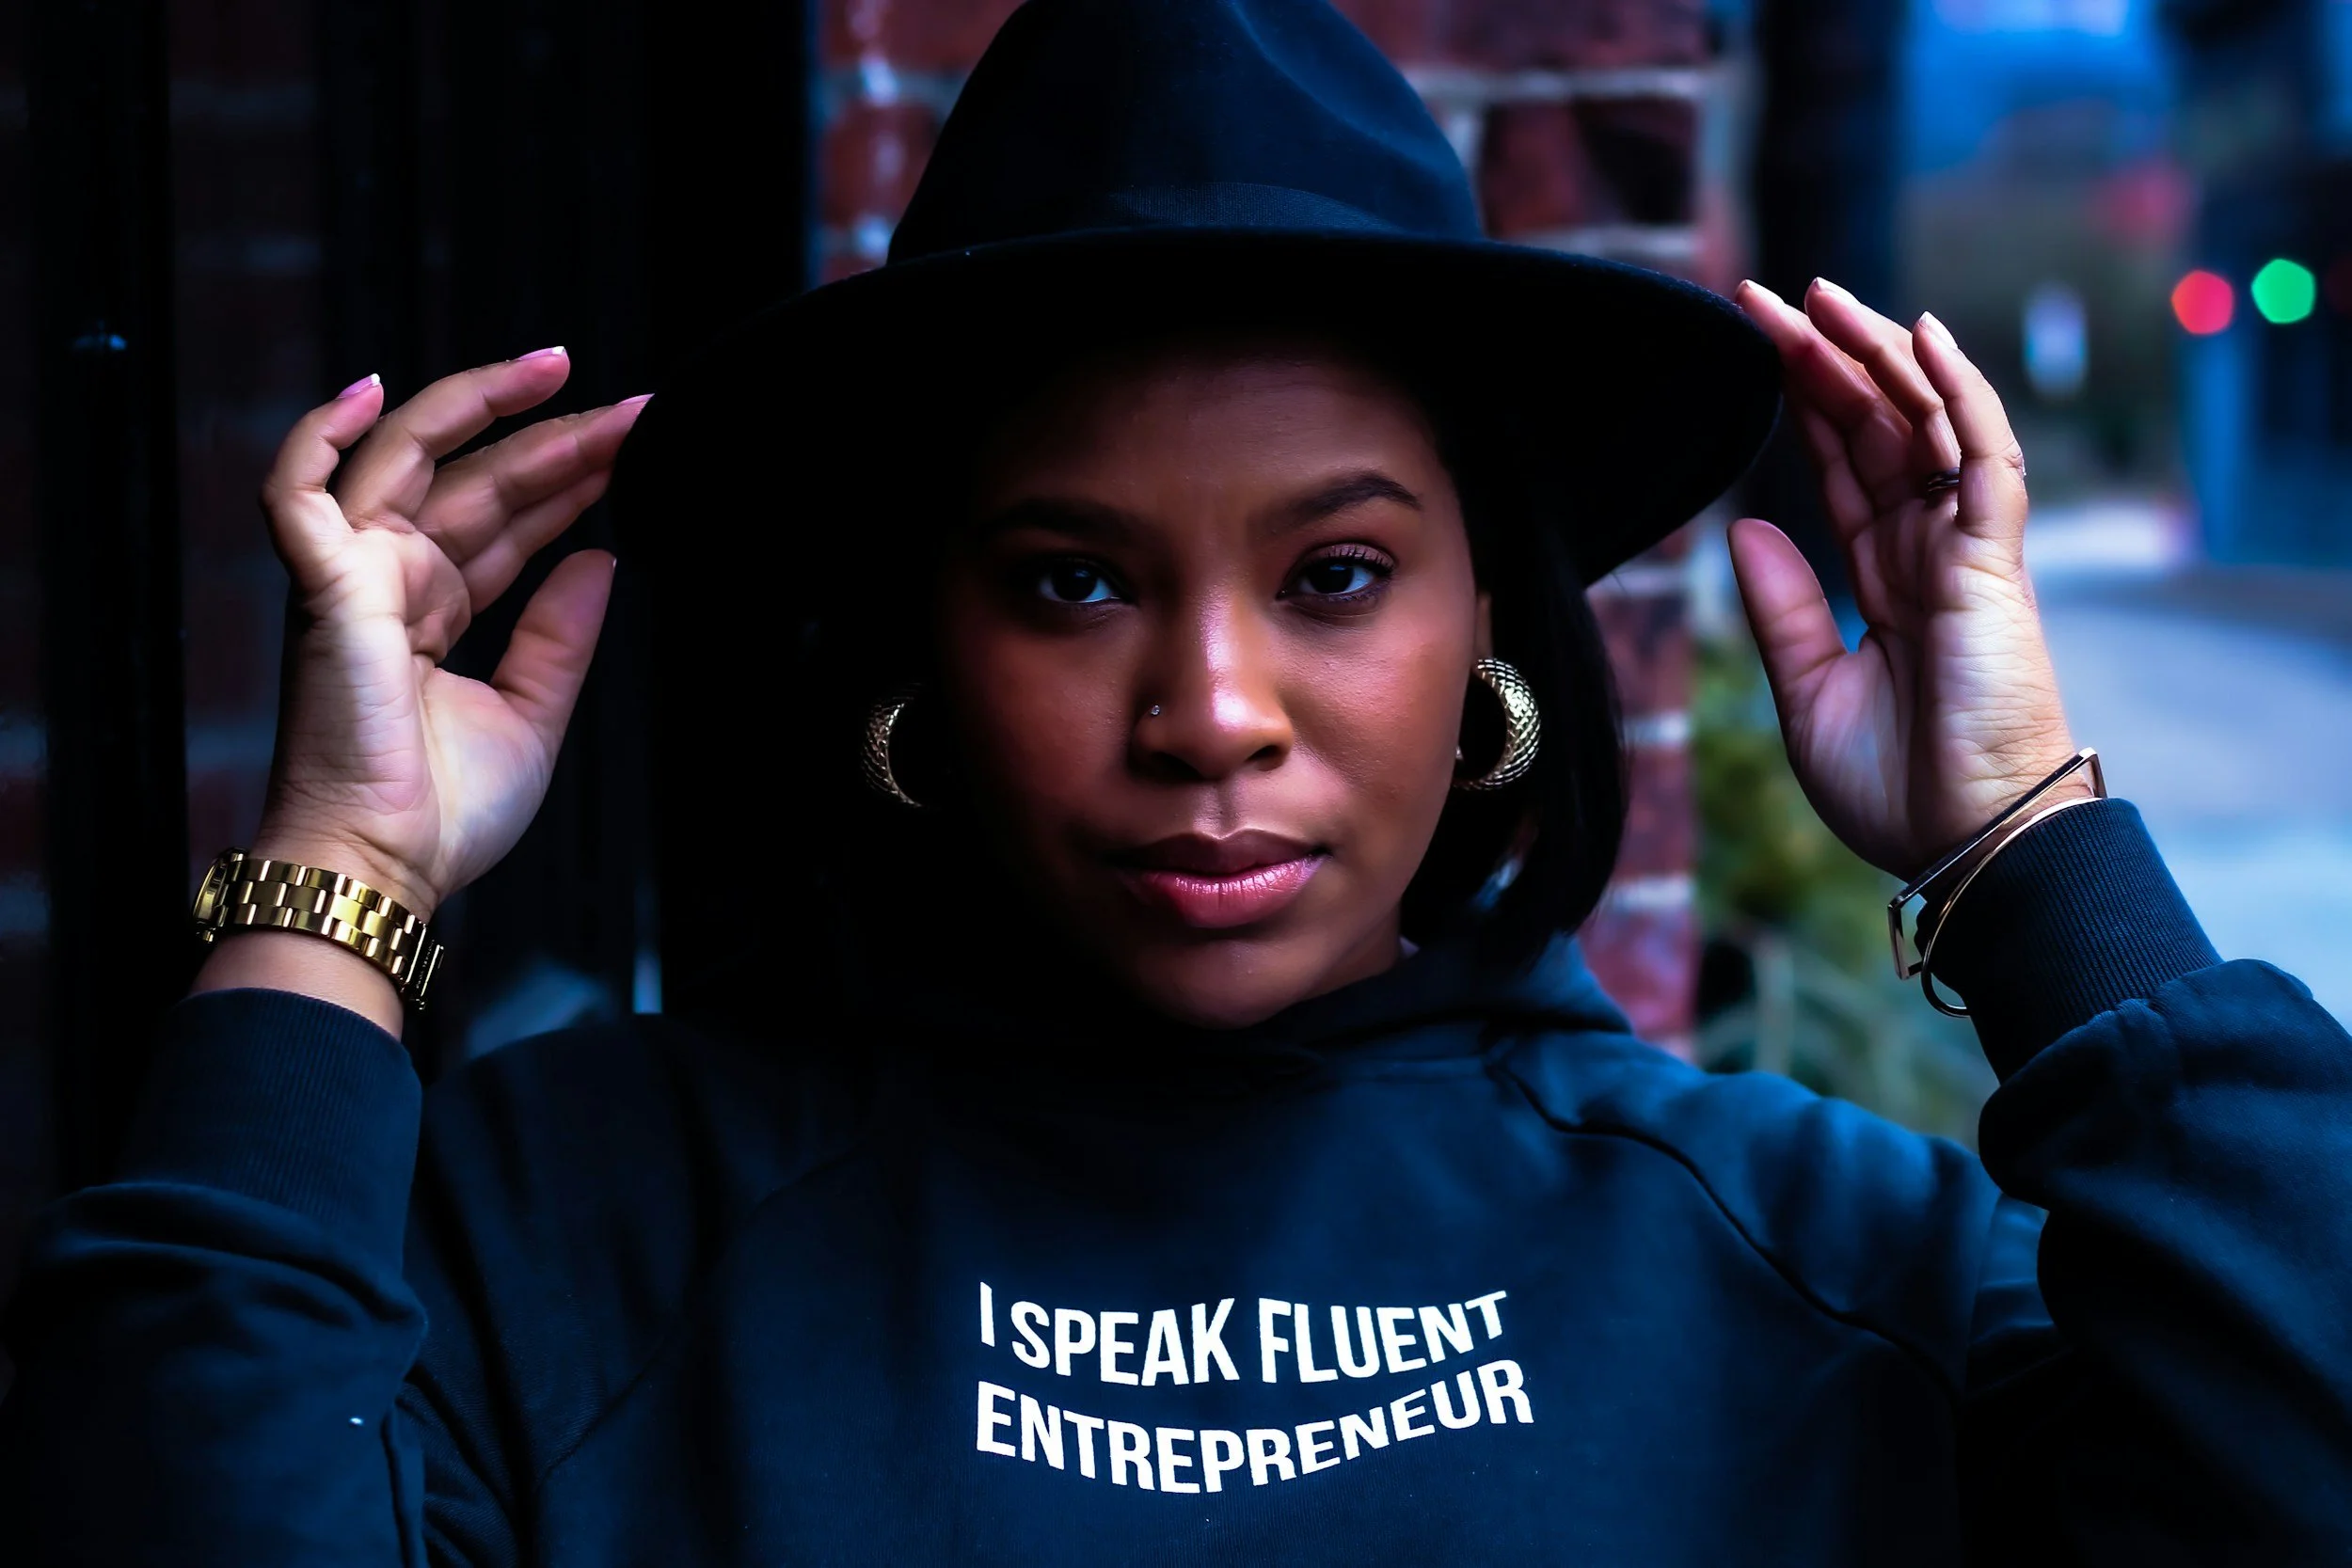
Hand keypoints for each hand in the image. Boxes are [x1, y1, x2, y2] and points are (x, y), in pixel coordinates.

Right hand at [250, 352, 645, 919]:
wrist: (389, 864)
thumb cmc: (441, 812)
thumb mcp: (534, 713)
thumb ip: (562, 635)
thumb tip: (603, 557)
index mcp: (435, 611)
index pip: (508, 522)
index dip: (568, 481)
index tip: (634, 448)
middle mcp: (393, 582)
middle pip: (479, 480)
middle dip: (557, 439)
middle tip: (632, 410)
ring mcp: (354, 578)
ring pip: (414, 460)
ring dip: (483, 409)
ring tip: (561, 372)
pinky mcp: (324, 587)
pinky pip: (298, 489)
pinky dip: (319, 434)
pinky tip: (368, 387)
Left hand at [1729, 279, 2082, 880]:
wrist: (1959, 841)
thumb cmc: (1896, 787)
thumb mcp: (1806, 692)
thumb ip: (1781, 607)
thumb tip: (1744, 528)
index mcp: (1887, 575)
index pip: (1844, 464)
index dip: (1803, 402)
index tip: (1753, 346)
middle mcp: (1929, 548)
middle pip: (1877, 426)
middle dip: (1825, 358)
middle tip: (1764, 297)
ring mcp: (1965, 549)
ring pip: (1925, 421)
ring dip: (1875, 354)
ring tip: (1818, 296)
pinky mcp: (1994, 561)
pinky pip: (1981, 457)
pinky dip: (1955, 393)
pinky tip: (1919, 338)